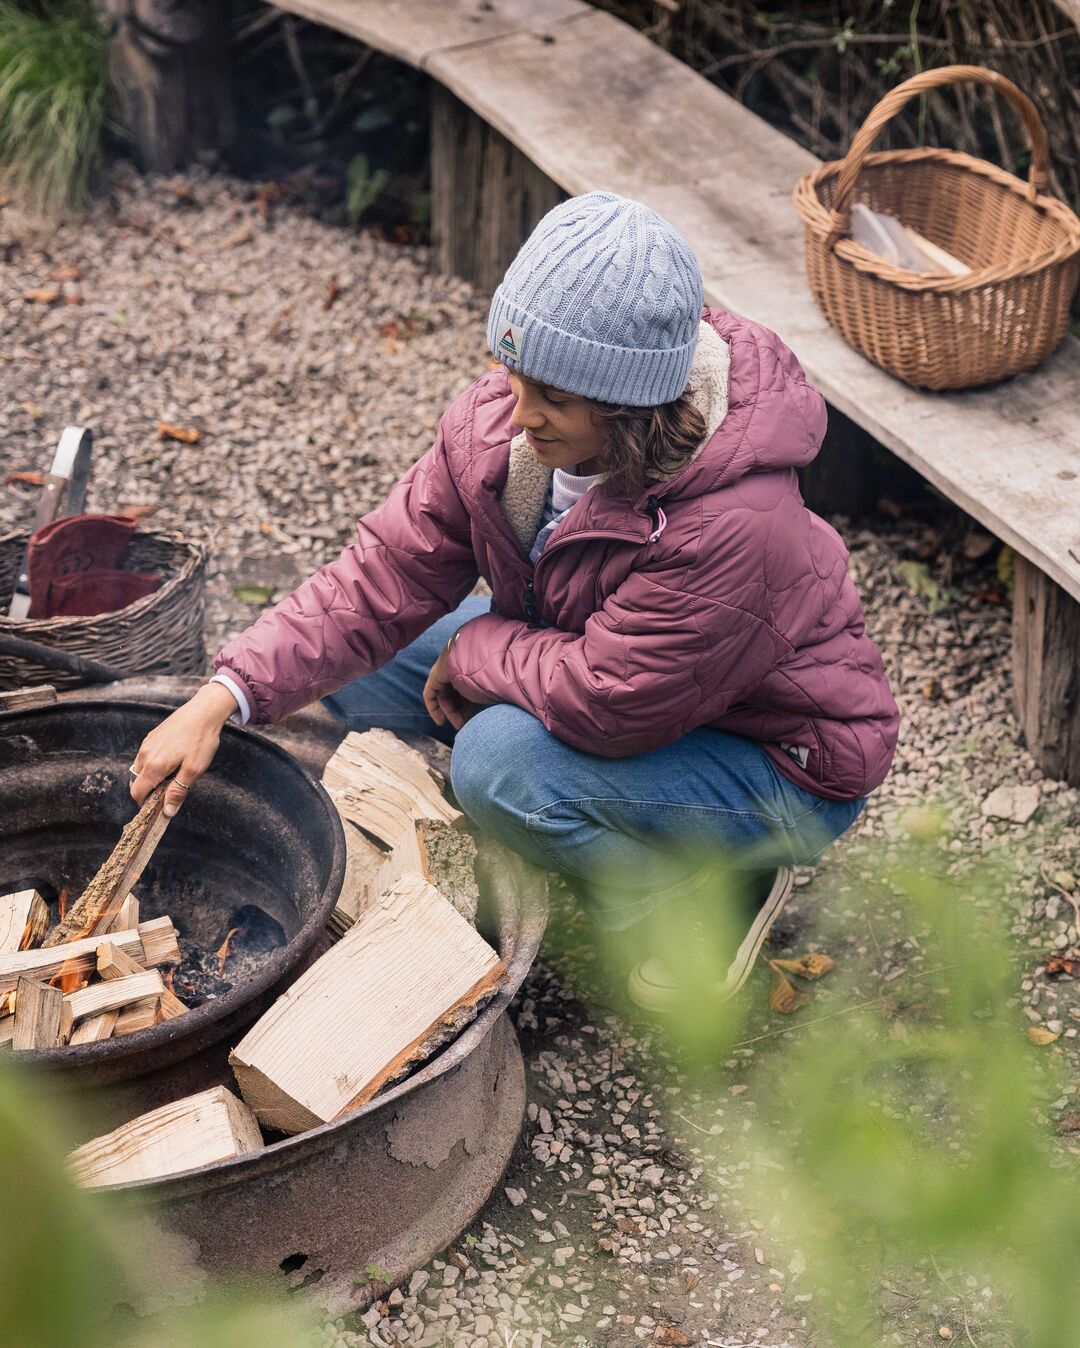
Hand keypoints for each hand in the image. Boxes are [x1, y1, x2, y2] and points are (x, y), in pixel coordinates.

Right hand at [129, 682, 237, 816]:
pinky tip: (173, 760)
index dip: (145, 804)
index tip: (160, 806)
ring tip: (174, 773)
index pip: (137, 793)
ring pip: (140, 769)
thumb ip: (178, 791)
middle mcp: (144, 755)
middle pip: (137, 782)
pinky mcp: (151, 737)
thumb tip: (167, 812)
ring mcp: (146, 745)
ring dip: (152, 777)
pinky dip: (153, 765)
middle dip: (149, 791)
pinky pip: (146, 757)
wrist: (203, 711)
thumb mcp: (193, 770)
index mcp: (153, 766)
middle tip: (171, 790)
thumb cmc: (201, 741)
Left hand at [423, 641, 482, 730]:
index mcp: (470, 668)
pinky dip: (434, 708)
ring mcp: (445, 671)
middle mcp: (456, 668)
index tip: (475, 720)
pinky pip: (430, 694)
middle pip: (455, 694)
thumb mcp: (487, 688)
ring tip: (459, 725)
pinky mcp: (435, 676)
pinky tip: (440, 721)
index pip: (467, 690)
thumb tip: (493, 714)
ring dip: (450, 712)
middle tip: (466, 725)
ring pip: (445, 696)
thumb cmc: (487, 670)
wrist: (476, 655)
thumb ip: (485, 697)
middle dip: (460, 711)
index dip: (470, 706)